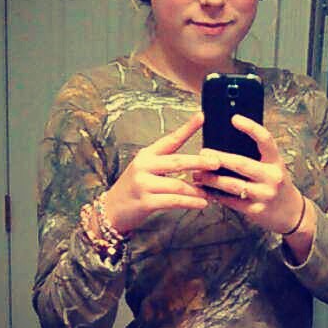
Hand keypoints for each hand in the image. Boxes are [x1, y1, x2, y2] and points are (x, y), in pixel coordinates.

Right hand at [104, 113, 219, 233]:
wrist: (111, 210)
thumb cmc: (134, 189)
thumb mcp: (146, 170)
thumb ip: (166, 164)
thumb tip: (195, 162)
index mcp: (147, 155)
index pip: (170, 139)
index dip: (187, 128)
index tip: (201, 116)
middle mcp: (144, 166)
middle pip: (177, 162)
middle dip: (199, 162)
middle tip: (216, 163)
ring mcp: (143, 184)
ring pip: (178, 184)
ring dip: (196, 189)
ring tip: (209, 192)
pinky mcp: (146, 202)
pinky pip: (174, 201)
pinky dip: (190, 202)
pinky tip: (201, 203)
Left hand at [193, 114, 311, 237]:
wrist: (290, 212)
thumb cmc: (277, 184)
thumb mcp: (273, 166)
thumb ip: (257, 156)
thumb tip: (227, 141)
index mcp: (276, 161)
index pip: (265, 140)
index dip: (250, 127)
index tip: (234, 118)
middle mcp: (272, 177)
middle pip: (241, 164)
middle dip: (219, 158)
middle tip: (203, 153)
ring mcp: (264, 195)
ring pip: (232, 185)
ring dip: (211, 179)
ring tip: (197, 174)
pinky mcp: (255, 210)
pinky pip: (231, 201)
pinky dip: (216, 195)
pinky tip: (206, 189)